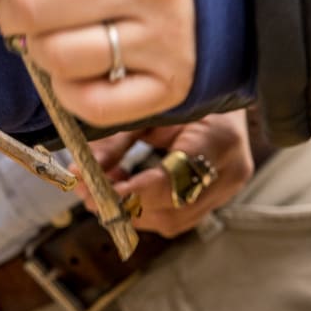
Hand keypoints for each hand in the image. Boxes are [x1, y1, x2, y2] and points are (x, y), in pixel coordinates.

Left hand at [0, 0, 195, 124]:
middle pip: (33, 4)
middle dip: (5, 11)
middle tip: (12, 11)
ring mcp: (162, 38)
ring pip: (55, 56)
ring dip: (34, 50)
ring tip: (45, 38)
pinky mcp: (170, 86)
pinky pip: (90, 103)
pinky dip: (67, 90)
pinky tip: (74, 69)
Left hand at [76, 110, 254, 236]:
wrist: (221, 91)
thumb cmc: (183, 93)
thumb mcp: (149, 109)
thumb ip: (117, 141)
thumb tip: (82, 170)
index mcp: (219, 140)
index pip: (174, 179)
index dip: (133, 191)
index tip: (98, 192)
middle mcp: (229, 172)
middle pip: (172, 208)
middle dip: (124, 205)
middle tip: (87, 193)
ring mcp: (227, 190)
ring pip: (172, 220)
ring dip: (131, 211)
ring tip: (99, 190)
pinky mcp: (217, 199)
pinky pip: (176, 216)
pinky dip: (144, 209)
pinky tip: (122, 191)